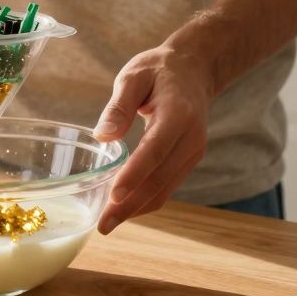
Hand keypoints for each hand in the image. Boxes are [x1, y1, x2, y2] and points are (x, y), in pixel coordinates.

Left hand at [94, 43, 212, 234]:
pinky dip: (145, 201)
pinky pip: (166, 187)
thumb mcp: (134, 75)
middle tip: (103, 225)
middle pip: (160, 179)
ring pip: (164, 190)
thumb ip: (118, 105)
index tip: (113, 196)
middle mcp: (191, 138)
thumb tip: (103, 136)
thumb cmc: (158, 70)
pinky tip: (124, 209)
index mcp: (178, 114)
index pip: (155, 150)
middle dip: (130, 205)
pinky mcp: (188, 161)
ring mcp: (193, 153)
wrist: (193, 71)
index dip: (134, 175)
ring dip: (137, 210)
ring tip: (108, 223)